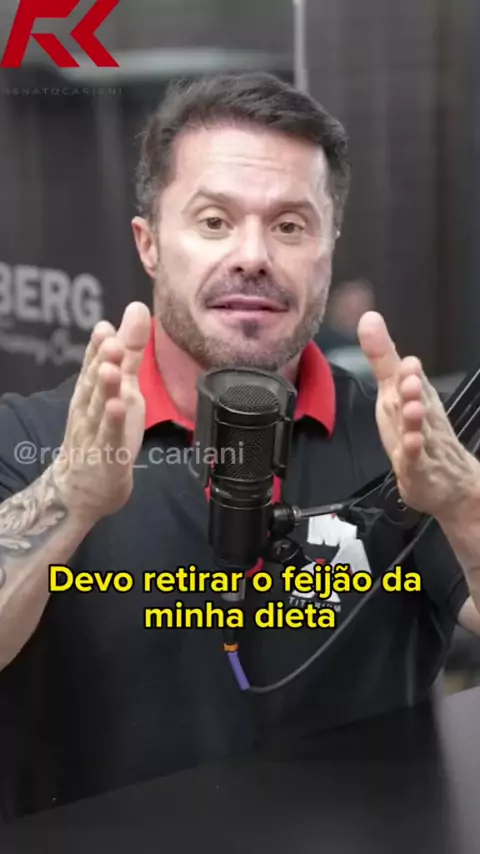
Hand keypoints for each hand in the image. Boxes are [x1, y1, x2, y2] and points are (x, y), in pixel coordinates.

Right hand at [52, 301, 151, 521]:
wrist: (83, 487)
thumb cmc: (105, 430)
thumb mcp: (123, 388)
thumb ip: (130, 352)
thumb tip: (136, 310)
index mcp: (93, 391)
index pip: (92, 364)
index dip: (98, 346)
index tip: (105, 327)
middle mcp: (90, 408)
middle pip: (95, 381)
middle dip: (103, 360)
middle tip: (111, 339)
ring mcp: (96, 432)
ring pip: (99, 407)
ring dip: (105, 388)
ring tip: (111, 368)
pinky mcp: (108, 455)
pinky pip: (110, 437)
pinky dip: (112, 423)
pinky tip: (117, 408)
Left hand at [357, 311, 478, 517]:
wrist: (445, 479)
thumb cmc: (417, 429)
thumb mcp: (394, 390)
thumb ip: (382, 356)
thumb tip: (368, 318)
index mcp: (416, 395)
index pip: (412, 381)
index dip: (409, 372)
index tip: (408, 362)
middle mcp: (422, 416)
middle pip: (418, 401)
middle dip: (413, 388)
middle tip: (409, 376)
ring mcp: (423, 444)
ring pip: (419, 430)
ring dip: (415, 419)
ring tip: (411, 408)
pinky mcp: (419, 470)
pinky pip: (416, 461)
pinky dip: (413, 454)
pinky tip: (409, 446)